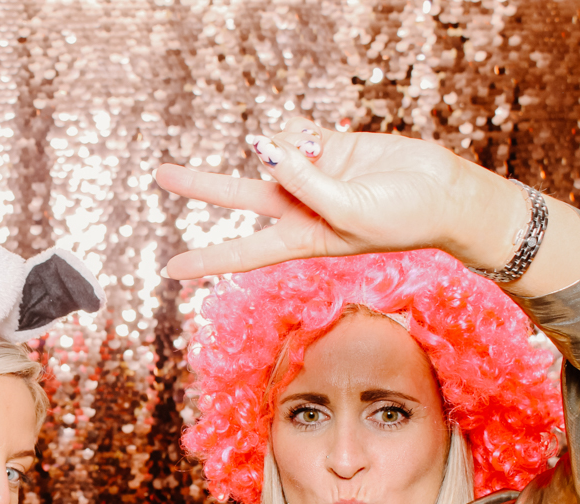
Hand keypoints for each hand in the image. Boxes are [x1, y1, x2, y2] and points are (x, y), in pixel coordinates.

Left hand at [156, 117, 523, 278]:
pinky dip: (302, 131)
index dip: (205, 260)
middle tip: (161, 174)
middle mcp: (297, 208)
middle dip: (200, 185)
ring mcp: (309, 176)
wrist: (445, 193)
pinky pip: (295, 131)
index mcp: (300, 239)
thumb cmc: (403, 219)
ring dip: (288, 148)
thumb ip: (306, 182)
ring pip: (271, 152)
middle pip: (238, 195)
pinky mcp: (326, 147)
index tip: (169, 270)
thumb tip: (265, 149)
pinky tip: (323, 140)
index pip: (242, 252)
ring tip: (322, 157)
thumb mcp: (349, 212)